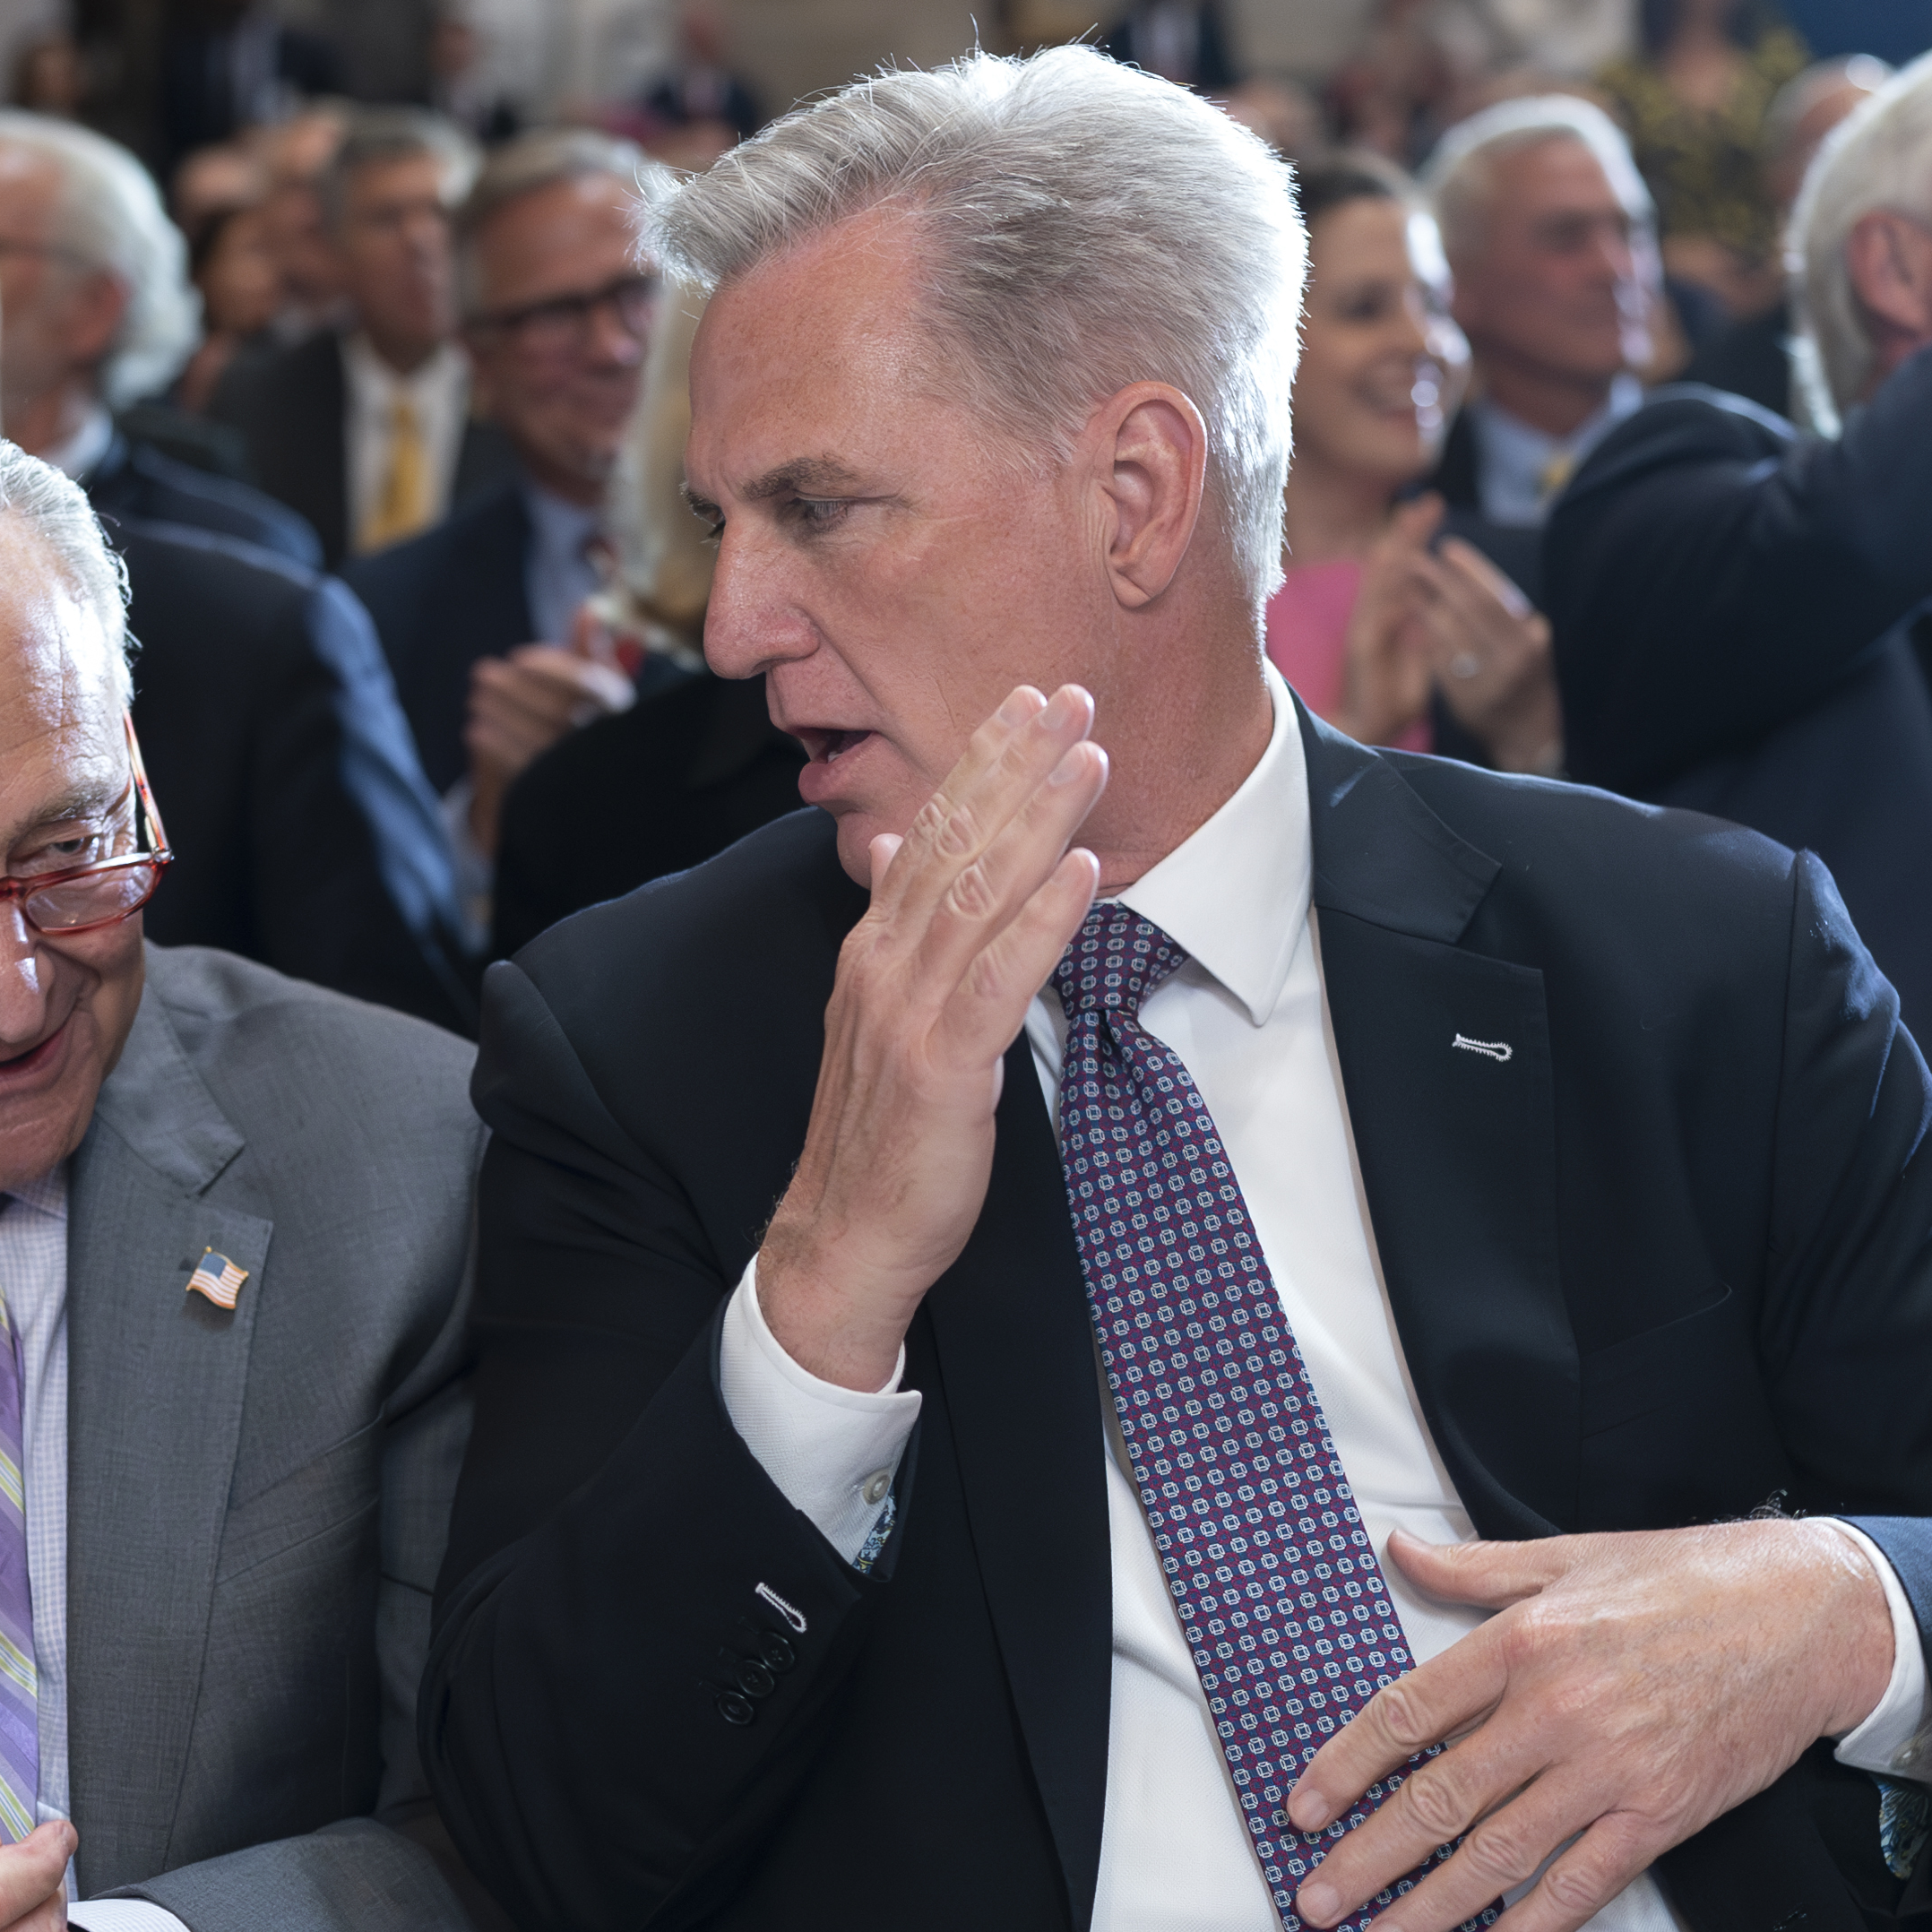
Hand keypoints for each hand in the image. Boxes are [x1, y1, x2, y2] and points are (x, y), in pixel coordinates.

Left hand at [462, 644, 630, 850]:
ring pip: (538, 743)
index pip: (591, 687)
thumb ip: (589, 650)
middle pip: (559, 713)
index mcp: (620, 712)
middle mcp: (606, 744)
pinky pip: (523, 772)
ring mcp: (582, 775)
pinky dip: (496, 748)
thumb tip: (589, 609)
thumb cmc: (582, 724)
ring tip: (476, 699)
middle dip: (514, 689)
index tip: (517, 658)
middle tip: (482, 674)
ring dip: (500, 715)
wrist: (574, 789)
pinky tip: (475, 730)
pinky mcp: (555, 799)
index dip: (551, 669)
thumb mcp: (591, 687)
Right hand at [758, 684, 1108, 1390]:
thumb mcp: (879, 1013)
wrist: (842, 1237)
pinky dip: (1041, 922)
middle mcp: (882, 966)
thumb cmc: (877, 1134)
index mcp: (872, 949)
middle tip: (1070, 694)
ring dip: (1038, 820)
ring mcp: (907, 1013)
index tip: (1029, 701)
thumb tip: (886, 845)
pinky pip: (997, 981)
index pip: (927, 833)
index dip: (980, 763)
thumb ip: (890, 926)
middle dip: (1015, 764)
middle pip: (953, 844)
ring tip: (1088, 758)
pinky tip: (1082, 874)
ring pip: (979, 895)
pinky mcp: (942, 1068)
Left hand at [1282, 1524, 1893, 1931]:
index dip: (1345, 1768)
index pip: (1406, 1714)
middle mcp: (1555, 1709)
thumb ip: (1476, 1569)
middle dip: (1367, 1857)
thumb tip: (1398, 1550)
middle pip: (1438, 1796)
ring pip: (1498, 1852)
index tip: (1301, 1811)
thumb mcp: (1571, 1556)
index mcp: (1522, 1641)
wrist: (1812, 1614)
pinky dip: (1529, 1928)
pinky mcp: (1662, 1813)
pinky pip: (1581, 1884)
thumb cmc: (1688, 1579)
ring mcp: (1610, 1768)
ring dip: (1430, 1906)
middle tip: (1315, 1902)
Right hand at [1334, 499, 1453, 747]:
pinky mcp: (1363, 647)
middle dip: (1410, 532)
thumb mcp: (1418, 663)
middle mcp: (1374, 617)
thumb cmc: (1391, 701)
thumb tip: (1433, 610)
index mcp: (1389, 618)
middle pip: (1392, 565)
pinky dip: (1387, 588)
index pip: (1404, 570)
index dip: (1417, 540)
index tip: (1432, 511)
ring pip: (1382, 581)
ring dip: (1398, 549)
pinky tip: (1398, 564)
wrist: (1366, 732)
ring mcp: (1366, 630)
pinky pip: (1378, 610)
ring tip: (1412, 520)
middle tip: (1429, 502)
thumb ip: (1423, 636)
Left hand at [1398, 534, 1556, 771]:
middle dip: (1439, 578)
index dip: (1469, 568)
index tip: (1447, 547)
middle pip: (1467, 608)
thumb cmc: (1526, 677)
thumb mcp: (1528, 642)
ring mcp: (1485, 680)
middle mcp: (1511, 659)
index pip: (1495, 595)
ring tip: (1406, 581)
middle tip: (1415, 557)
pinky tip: (1412, 616)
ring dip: (1422, 603)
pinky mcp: (1462, 697)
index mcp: (1531, 639)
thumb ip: (1504, 615)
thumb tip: (1465, 573)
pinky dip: (1424, 634)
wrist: (1529, 736)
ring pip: (1447, 632)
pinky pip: (1437, 658)